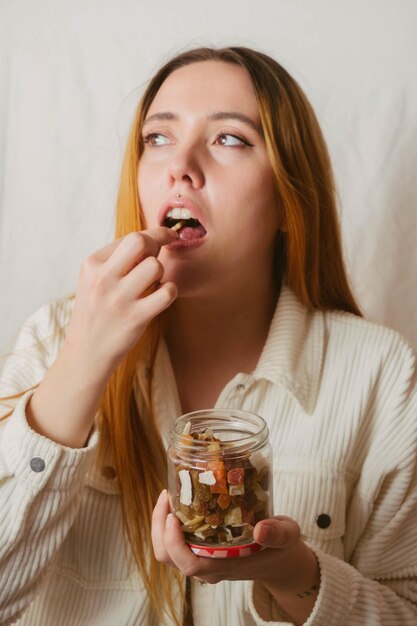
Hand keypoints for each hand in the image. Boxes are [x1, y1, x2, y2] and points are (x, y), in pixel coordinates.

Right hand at [64, 227, 177, 380]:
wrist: (87, 352)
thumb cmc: (96, 311)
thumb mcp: (94, 279)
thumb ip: (117, 259)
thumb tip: (154, 238)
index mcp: (92, 264)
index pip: (130, 237)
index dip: (154, 235)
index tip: (167, 236)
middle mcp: (103, 279)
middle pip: (140, 241)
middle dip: (157, 244)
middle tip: (157, 256)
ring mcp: (119, 299)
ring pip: (156, 266)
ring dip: (161, 273)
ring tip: (152, 284)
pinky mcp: (136, 318)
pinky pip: (167, 293)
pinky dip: (169, 291)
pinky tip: (159, 297)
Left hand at [151, 490, 318, 596]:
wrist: (281, 561)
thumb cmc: (281, 547)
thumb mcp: (287, 536)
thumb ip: (278, 533)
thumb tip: (262, 529)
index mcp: (226, 565)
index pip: (189, 565)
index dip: (174, 543)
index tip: (172, 516)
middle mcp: (208, 567)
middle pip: (169, 557)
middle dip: (159, 528)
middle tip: (166, 496)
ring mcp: (202, 560)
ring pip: (167, 552)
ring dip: (160, 525)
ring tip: (168, 496)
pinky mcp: (201, 551)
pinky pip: (175, 543)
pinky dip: (168, 524)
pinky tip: (178, 502)